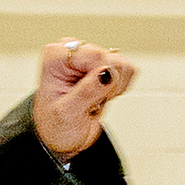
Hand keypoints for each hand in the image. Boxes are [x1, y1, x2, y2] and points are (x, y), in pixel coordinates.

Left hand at [32, 39, 137, 159]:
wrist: (61, 134)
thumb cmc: (56, 123)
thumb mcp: (67, 112)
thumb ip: (86, 91)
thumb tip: (108, 72)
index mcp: (57, 56)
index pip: (96, 55)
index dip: (101, 79)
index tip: (91, 96)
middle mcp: (73, 51)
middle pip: (111, 59)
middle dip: (108, 84)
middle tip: (92, 100)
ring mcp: (90, 55)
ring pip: (123, 63)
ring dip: (115, 87)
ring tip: (96, 98)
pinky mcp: (105, 63)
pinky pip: (129, 69)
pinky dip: (120, 87)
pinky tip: (104, 94)